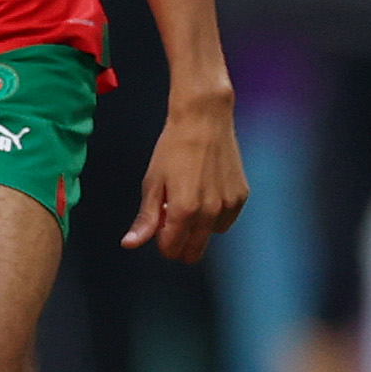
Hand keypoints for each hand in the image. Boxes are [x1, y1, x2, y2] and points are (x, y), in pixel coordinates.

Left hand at [123, 90, 246, 263]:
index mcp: (184, 211)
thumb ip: (146, 218)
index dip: (162, 242)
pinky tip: (207, 192)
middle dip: (180, 243)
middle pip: (194, 251)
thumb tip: (130, 244)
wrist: (204, 120)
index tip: (160, 225)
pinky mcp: (241, 196)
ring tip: (191, 199)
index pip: (172, 249)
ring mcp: (229, 205)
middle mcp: (210, 213)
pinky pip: (226, 219)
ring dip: (199, 227)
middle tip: (172, 219)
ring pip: (210, 235)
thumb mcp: (152, 183)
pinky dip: (215, 215)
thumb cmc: (174, 148)